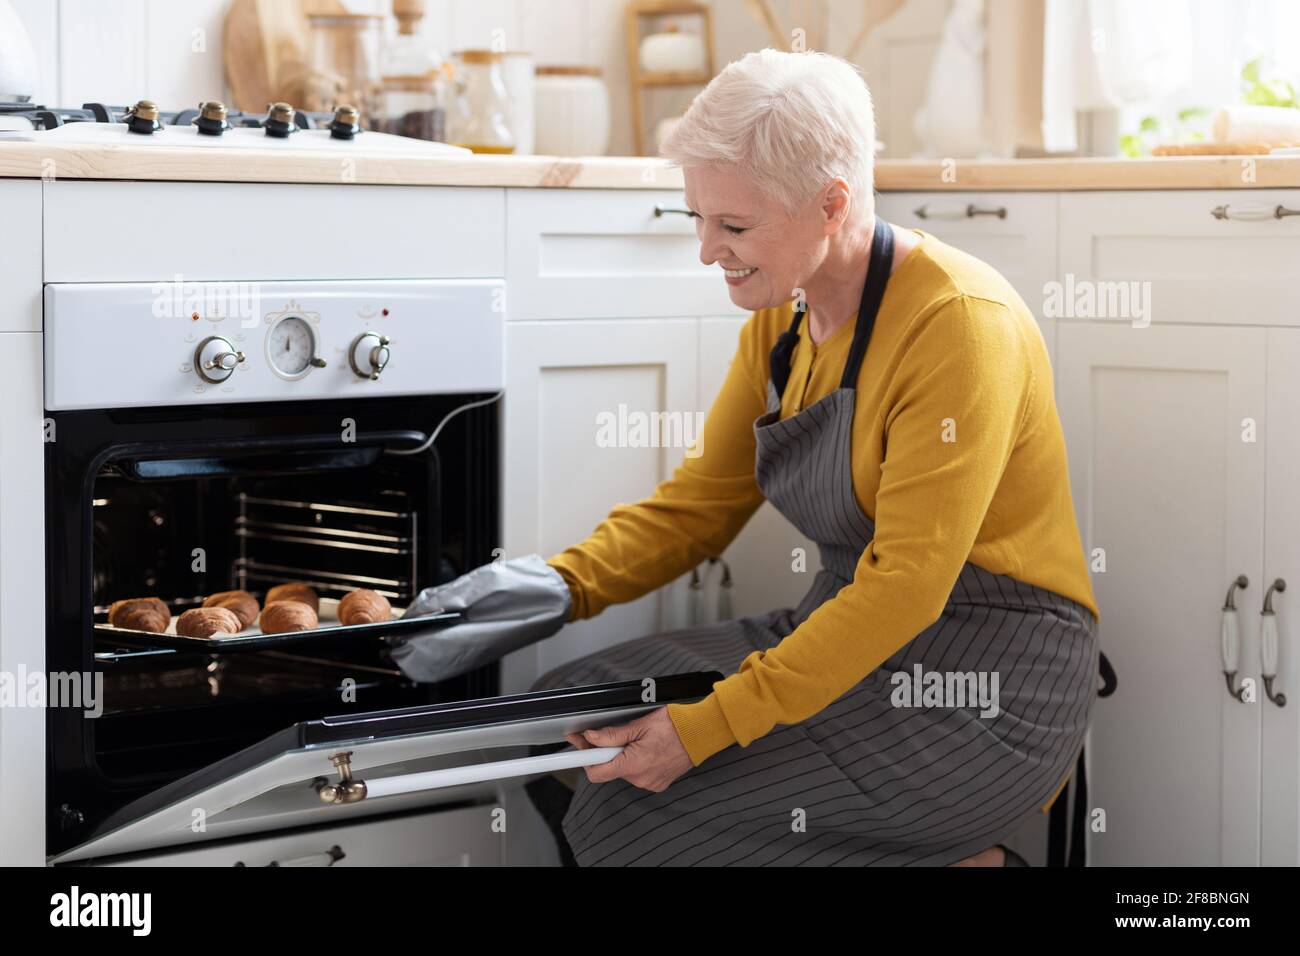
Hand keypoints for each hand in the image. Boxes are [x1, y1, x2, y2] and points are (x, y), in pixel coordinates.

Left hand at [564, 707, 692, 792]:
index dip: (585, 757)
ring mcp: (650, 783)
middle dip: (608, 752)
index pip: (596, 772)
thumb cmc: (674, 725)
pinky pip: (639, 774)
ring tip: (638, 740)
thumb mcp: (639, 725)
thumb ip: (612, 735)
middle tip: (612, 734)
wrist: (700, 733)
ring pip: (625, 771)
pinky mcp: (658, 783)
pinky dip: (638, 762)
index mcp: (633, 765)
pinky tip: (647, 748)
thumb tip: (591, 737)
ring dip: (625, 756)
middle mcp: (641, 779)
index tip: (578, 746)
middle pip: (610, 769)